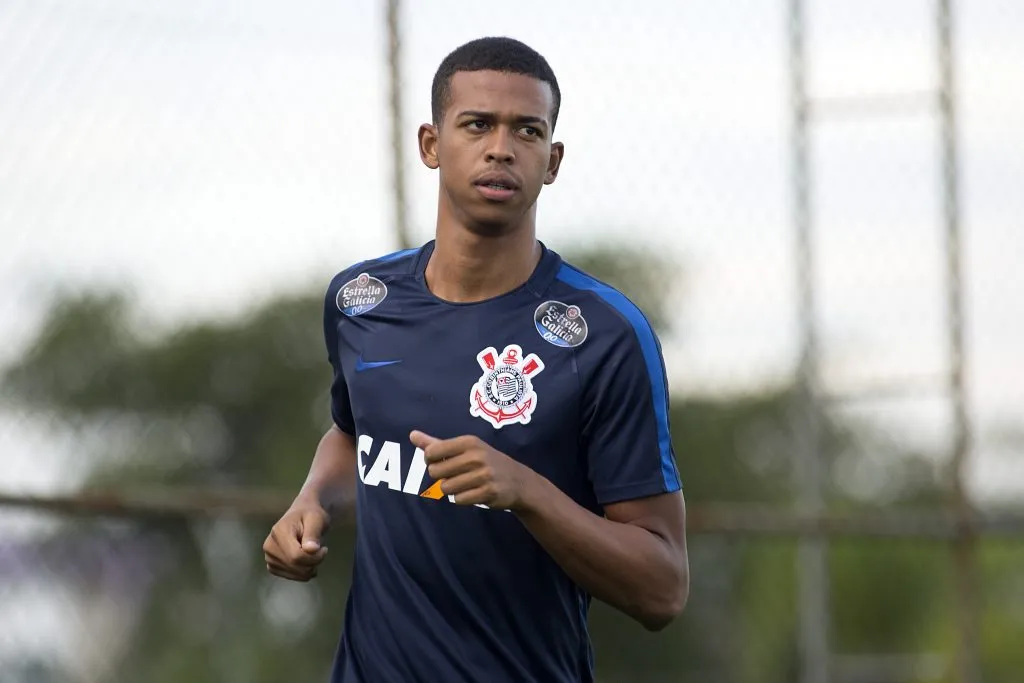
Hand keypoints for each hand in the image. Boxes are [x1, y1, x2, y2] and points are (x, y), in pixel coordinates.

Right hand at [262, 501, 329, 581]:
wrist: (303, 516)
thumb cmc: (311, 515)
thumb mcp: (317, 519)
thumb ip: (313, 533)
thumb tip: (311, 549)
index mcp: (278, 532)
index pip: (296, 556)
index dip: (314, 558)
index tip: (324, 549)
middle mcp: (269, 546)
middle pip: (295, 566)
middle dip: (313, 563)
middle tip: (320, 551)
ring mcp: (269, 557)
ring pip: (294, 574)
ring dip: (309, 568)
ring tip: (312, 553)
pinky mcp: (272, 566)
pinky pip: (291, 577)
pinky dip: (303, 572)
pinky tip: (306, 560)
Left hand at [410, 431, 534, 510]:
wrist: (518, 480)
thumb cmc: (486, 461)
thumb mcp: (465, 448)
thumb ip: (436, 443)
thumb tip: (412, 435)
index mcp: (469, 442)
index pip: (432, 452)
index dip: (430, 461)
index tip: (440, 462)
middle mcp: (476, 456)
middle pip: (435, 472)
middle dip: (441, 477)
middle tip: (455, 475)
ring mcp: (483, 475)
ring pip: (446, 488)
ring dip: (452, 489)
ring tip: (465, 484)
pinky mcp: (488, 492)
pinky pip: (458, 500)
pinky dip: (462, 499)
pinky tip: (473, 492)